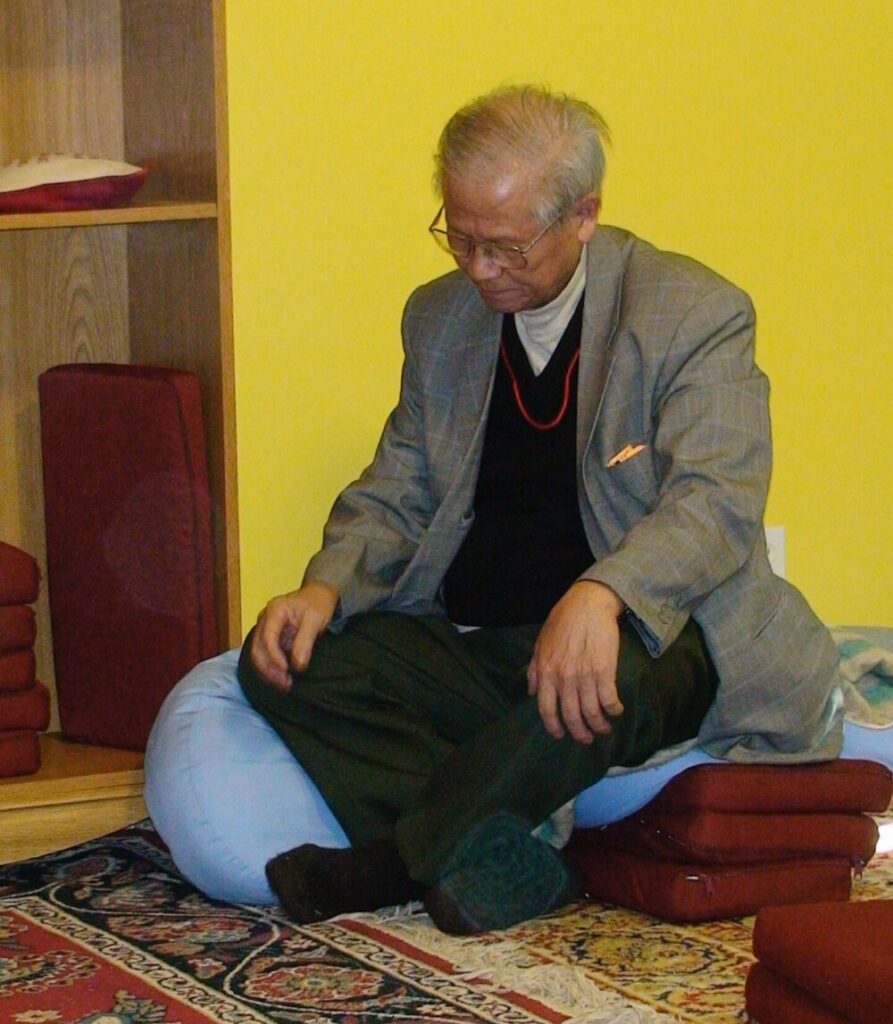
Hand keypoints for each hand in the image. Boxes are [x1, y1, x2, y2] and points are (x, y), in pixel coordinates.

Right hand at [249, 580, 338, 691]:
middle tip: (285, 685)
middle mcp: (264, 619)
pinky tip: (282, 679)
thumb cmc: (318, 603)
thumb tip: (298, 666)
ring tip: (285, 685)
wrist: (319, 594)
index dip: (274, 658)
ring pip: (258, 654)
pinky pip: (265, 654)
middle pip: (257, 648)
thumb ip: (305, 641)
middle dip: (269, 670)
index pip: (268, 638)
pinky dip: (272, 668)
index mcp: (275, 610)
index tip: (287, 672)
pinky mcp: (270, 637)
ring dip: (269, 672)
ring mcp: (265, 628)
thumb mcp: (316, 619)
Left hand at [527, 581, 624, 743]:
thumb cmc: (562, 621)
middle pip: (571, 716)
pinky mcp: (605, 671)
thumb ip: (534, 670)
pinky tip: (616, 710)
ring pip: (592, 713)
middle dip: (580, 733)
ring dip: (599, 725)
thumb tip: (530, 692)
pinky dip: (614, 710)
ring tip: (604, 728)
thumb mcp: (540, 644)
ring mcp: (584, 676)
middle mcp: (563, 678)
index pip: (546, 709)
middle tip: (586, 739)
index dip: (554, 727)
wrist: (587, 604)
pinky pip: (609, 700)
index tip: (561, 734)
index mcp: (546, 672)